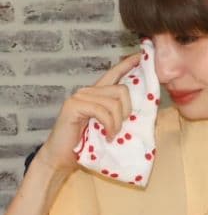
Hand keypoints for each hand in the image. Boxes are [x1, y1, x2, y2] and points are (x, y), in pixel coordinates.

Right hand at [37, 53, 140, 173]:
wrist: (61, 158)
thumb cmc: (86, 145)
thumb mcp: (107, 127)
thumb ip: (118, 115)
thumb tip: (138, 112)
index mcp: (96, 94)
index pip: (113, 74)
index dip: (127, 65)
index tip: (139, 56)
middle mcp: (88, 91)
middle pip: (121, 90)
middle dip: (126, 110)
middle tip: (119, 128)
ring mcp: (79, 97)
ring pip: (113, 103)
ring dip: (116, 123)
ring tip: (111, 135)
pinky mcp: (74, 105)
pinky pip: (102, 111)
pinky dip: (109, 125)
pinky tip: (106, 135)